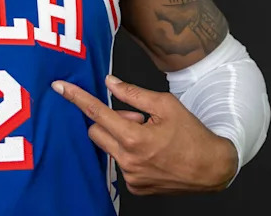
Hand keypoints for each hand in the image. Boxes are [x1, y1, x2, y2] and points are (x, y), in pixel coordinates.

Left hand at [52, 75, 237, 194]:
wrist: (212, 168)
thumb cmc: (192, 135)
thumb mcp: (165, 105)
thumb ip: (133, 94)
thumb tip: (109, 82)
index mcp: (134, 137)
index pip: (96, 112)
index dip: (76, 97)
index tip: (58, 87)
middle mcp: (128, 160)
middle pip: (96, 131)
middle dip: (107, 121)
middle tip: (136, 118)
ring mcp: (130, 177)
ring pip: (108, 147)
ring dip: (120, 138)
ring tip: (147, 137)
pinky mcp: (135, 188)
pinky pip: (119, 164)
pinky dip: (128, 154)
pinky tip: (150, 153)